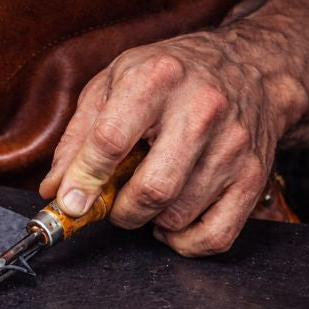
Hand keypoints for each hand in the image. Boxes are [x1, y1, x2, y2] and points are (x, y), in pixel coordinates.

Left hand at [40, 31, 294, 255]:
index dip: (83, 180)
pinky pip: (215, 236)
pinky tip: (172, 221)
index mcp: (156, 78)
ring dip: (149, 221)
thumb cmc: (171, 75)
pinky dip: (184, 242)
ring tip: (147, 195)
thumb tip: (54, 191)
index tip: (68, 203)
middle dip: (120, 211)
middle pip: (152, 190)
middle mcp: (202, 110)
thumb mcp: (112, 83)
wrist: (251, 66)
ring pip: (178, 217)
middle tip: (112, 202)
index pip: (110, 140)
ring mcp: (233, 145)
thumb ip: (78, 137)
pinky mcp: (254, 175)